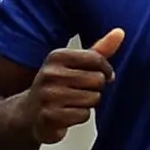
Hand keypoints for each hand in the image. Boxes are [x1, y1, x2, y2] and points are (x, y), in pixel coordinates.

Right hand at [19, 28, 123, 142]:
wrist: (29, 113)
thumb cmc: (57, 86)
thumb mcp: (75, 64)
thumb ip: (99, 50)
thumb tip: (120, 32)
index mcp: (56, 57)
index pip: (96, 59)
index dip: (106, 70)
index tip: (102, 75)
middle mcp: (50, 74)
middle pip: (97, 80)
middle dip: (95, 89)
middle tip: (80, 91)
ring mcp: (48, 96)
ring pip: (93, 99)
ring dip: (88, 104)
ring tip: (72, 102)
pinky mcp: (49, 116)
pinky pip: (83, 115)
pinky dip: (80, 116)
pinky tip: (67, 113)